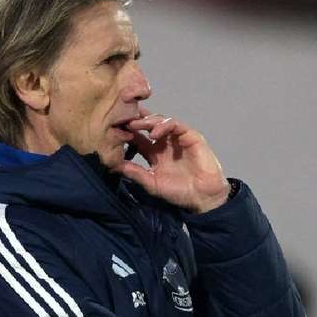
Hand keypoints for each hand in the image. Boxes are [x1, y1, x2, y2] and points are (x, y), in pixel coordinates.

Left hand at [110, 107, 229, 213]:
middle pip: (148, 126)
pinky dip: (164, 125)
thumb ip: (136, 173)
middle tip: (122, 120)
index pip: (138, 138)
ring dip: (147, 121)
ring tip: (135, 125)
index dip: (127, 133)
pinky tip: (154, 134)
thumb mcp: (152, 183)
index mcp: (154, 154)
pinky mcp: (190, 136)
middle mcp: (165, 143)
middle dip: (135, 121)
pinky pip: (176, 125)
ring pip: (160, 121)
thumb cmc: (179, 192)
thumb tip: (115, 165)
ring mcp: (177, 138)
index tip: (113, 131)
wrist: (202, 196)